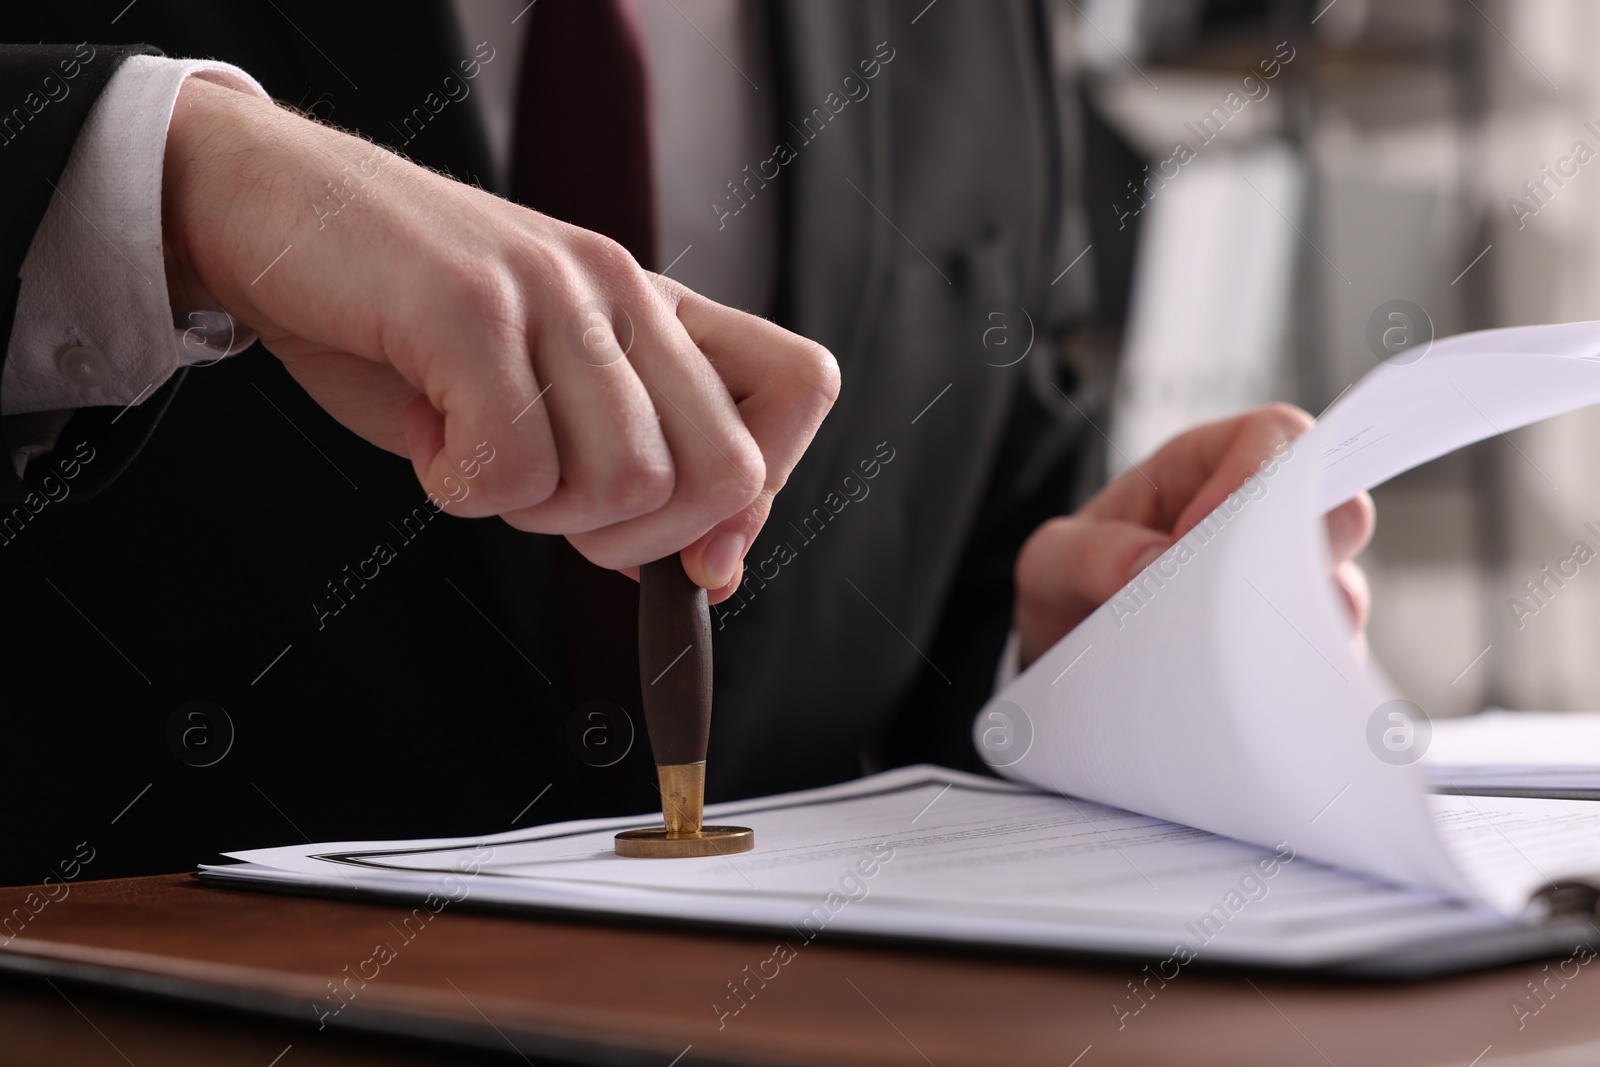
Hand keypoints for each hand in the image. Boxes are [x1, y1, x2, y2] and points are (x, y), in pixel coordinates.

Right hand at [161, 78, 838, 600]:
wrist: (270, 209)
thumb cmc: (401, 316)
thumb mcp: (538, 391)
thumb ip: (630, 465)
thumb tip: (708, 569)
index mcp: (654, 309)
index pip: (801, 388)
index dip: (763, 491)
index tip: (694, 550)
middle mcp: (623, 291)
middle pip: (726, 472)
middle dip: (632, 539)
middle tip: (542, 496)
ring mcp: (554, 291)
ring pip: (624, 485)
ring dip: (534, 510)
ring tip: (471, 444)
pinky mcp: (471, 306)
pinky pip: (511, 470)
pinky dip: (458, 489)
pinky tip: (428, 429)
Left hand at [1013, 404, 1373, 666]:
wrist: (1066, 664)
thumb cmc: (1066, 589)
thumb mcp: (1052, 562)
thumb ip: (1091, 554)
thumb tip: (1160, 564)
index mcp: (1204, 470)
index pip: (1276, 436)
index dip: (1262, 474)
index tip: (1200, 535)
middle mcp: (1258, 524)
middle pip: (1338, 508)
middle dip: (1302, 552)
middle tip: (1234, 601)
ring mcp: (1280, 589)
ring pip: (1340, 595)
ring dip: (1295, 625)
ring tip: (1224, 656)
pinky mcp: (1284, 651)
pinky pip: (1322, 660)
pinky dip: (1291, 675)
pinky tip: (1240, 691)